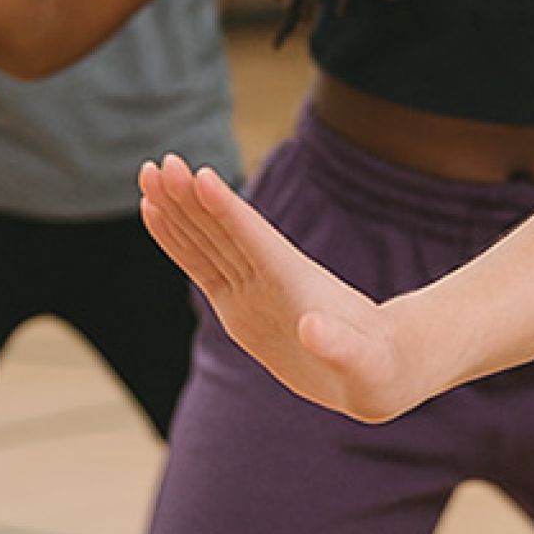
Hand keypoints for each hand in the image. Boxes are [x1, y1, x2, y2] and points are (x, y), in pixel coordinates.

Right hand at [139, 154, 429, 423]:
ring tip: (149, 176)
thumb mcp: (364, 363)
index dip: (228, 210)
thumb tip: (313, 328)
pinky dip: (178, 242)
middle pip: (223, 230)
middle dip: (190, 198)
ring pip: (207, 241)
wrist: (384, 369)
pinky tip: (158, 216)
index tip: (200, 175)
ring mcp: (253, 289)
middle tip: (158, 163)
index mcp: (296, 284)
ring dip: (178, 210)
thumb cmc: (379, 366)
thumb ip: (339, 346)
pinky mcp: (240, 307)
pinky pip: (202, 267)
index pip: (255, 239)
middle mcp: (271, 278)